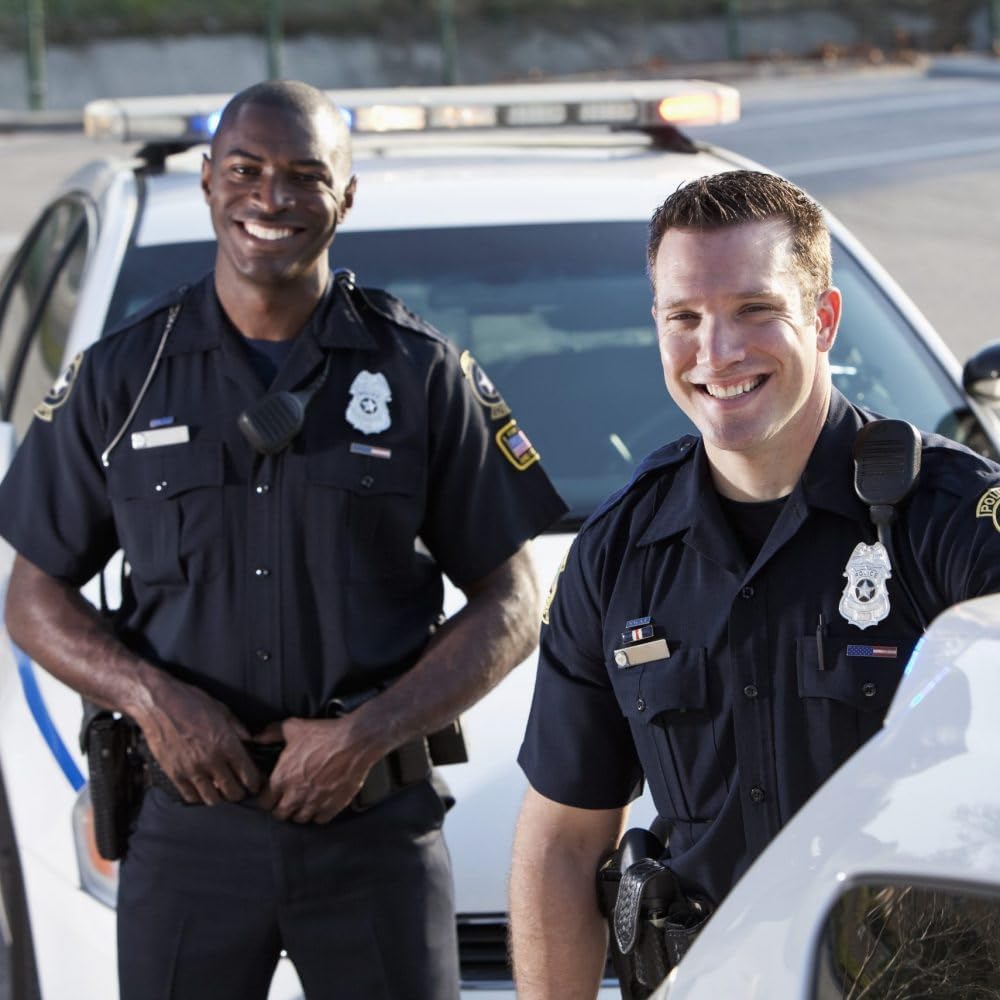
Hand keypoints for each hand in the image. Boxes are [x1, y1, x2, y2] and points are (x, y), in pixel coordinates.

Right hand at [133, 676, 260, 805]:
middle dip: (239, 793)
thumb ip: (238, 728)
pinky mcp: (174, 774)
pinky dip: (199, 796)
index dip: (254, 782)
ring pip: (212, 799)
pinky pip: (190, 797)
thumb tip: (250, 741)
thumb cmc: (190, 702)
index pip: (248, 774)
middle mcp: (211, 760)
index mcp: (226, 743)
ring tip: (221, 791)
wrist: (158, 704)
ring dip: (220, 797)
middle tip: (240, 790)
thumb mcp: (222, 710)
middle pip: (232, 791)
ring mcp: (191, 769)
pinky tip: (202, 789)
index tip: (254, 784)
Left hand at [254, 717, 378, 823]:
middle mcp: (295, 796)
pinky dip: (319, 814)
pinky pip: (320, 820)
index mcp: (281, 779)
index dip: (268, 798)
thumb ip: (272, 733)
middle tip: (288, 799)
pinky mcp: (332, 807)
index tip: (273, 793)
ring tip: (304, 802)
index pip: (265, 802)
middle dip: (282, 807)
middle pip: (280, 815)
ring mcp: (314, 803)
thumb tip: (259, 737)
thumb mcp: (293, 728)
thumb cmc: (323, 734)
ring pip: (300, 819)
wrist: (354, 742)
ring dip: (300, 812)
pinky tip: (320, 803)